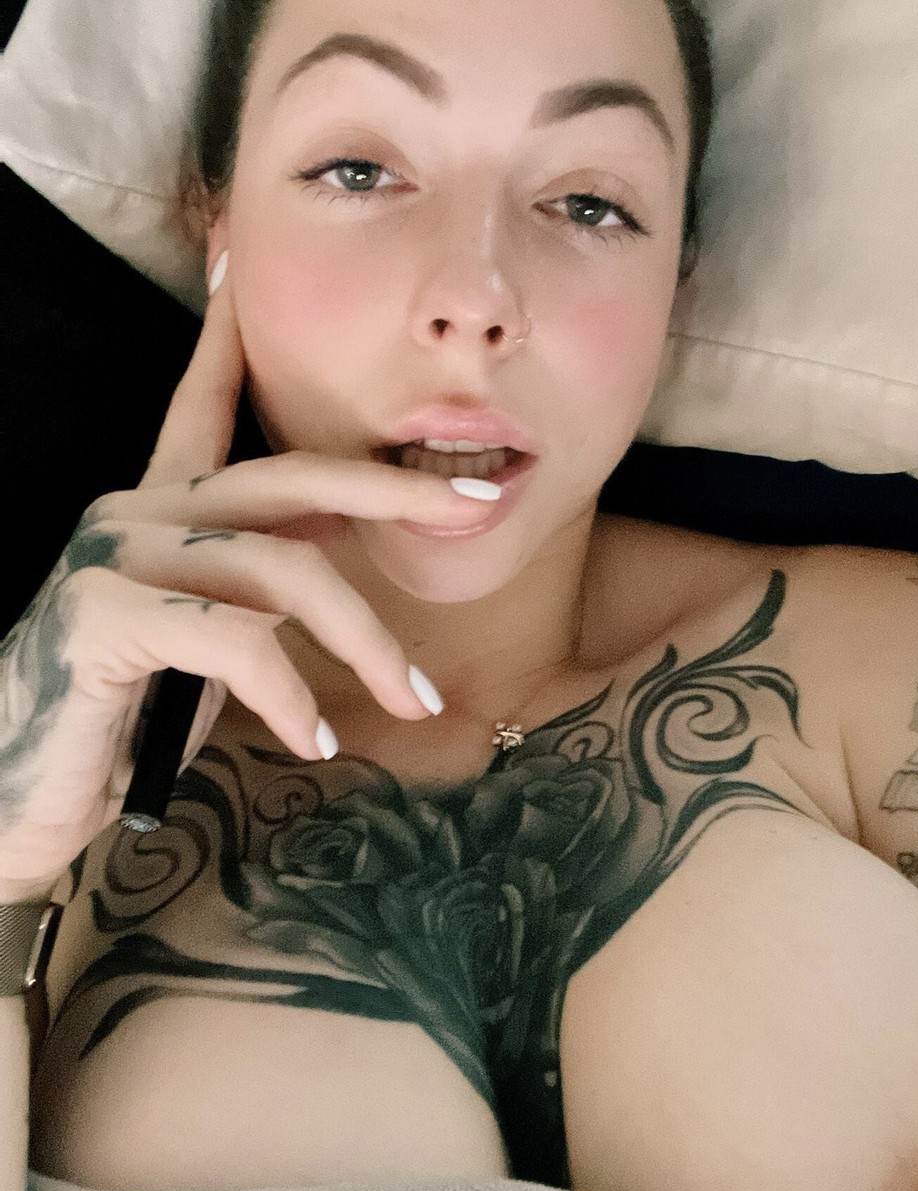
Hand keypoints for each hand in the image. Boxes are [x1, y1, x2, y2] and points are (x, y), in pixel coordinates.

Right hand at [0, 266, 493, 900]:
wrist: (19, 795)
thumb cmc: (117, 726)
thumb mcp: (199, 646)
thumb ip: (247, 596)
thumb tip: (326, 581)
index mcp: (156, 512)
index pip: (201, 407)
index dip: (229, 343)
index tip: (251, 274)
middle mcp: (134, 514)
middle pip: (287, 479)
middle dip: (393, 490)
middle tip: (477, 504)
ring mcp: (114, 557)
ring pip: (279, 568)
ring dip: (365, 639)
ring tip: (416, 700)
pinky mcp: (101, 614)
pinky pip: (233, 639)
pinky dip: (289, 689)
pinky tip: (315, 738)